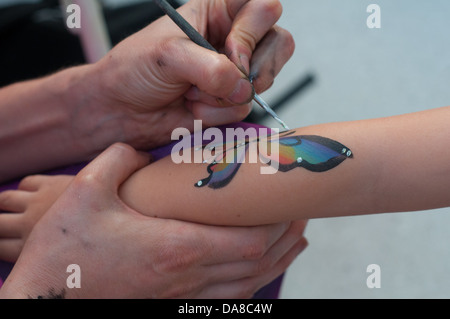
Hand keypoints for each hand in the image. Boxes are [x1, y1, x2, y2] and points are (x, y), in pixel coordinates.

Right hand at [0, 143, 306, 298]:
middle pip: (259, 263)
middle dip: (287, 238)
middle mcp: (188, 277)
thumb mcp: (86, 190)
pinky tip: (258, 271)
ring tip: (294, 240)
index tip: (290, 202)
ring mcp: (182, 296)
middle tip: (299, 213)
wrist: (43, 299)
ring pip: (249, 286)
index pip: (250, 240)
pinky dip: (252, 283)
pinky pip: (228, 300)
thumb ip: (121, 160)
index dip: (278, 222)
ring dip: (278, 262)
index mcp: (176, 246)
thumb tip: (144, 151)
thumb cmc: (65, 250)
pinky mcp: (172, 305)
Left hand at [90, 0, 294, 148]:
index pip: (263, 6)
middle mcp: (232, 41)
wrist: (120, 111)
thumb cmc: (134, 70)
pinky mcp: (229, 102)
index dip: (253, 30)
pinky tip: (192, 108)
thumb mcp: (168, 55)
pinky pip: (244, 109)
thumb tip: (243, 88)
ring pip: (262, 82)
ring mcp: (233, 74)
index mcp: (217, 13)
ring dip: (223, 96)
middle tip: (219, 76)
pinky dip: (216, 114)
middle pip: (278, 43)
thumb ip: (211, 68)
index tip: (230, 49)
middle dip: (251, 67)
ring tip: (190, 93)